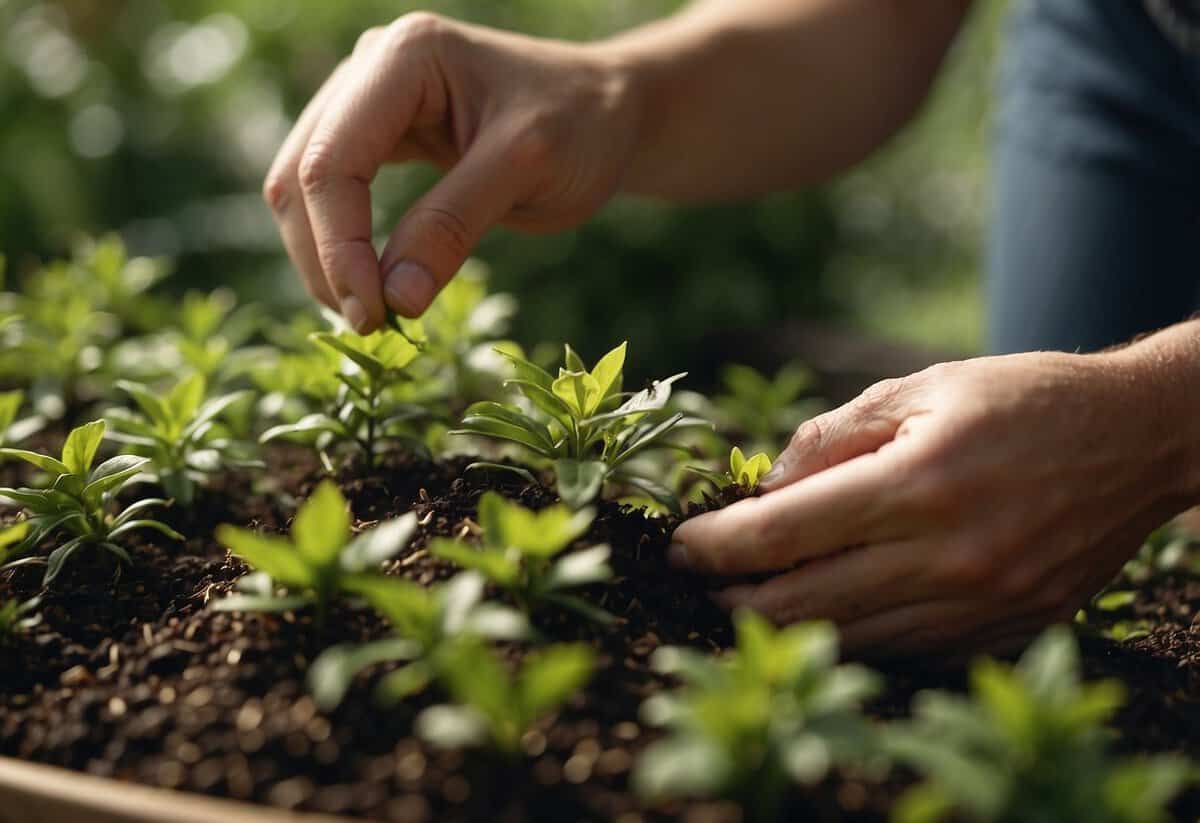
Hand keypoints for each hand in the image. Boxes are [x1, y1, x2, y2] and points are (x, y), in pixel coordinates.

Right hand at [263, 13, 638, 331]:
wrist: (607, 111)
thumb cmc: (582, 126)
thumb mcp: (527, 170)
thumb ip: (454, 226)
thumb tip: (392, 300)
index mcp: (404, 57)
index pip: (333, 161)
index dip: (338, 245)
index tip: (371, 315)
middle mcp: (370, 68)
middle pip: (302, 174)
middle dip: (325, 258)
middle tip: (369, 328)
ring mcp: (366, 99)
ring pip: (303, 188)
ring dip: (325, 258)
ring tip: (372, 316)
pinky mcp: (376, 134)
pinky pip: (333, 195)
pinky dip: (342, 246)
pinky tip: (373, 288)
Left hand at [669, 350, 1197, 657]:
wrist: (1139, 439)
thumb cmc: (1021, 398)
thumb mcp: (921, 387)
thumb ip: (830, 437)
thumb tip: (763, 490)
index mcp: (917, 482)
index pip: (781, 534)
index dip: (715, 547)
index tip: (680, 547)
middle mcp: (948, 554)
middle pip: (803, 603)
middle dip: (734, 598)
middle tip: (700, 582)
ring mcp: (981, 603)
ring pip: (850, 640)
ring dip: (786, 627)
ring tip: (749, 602)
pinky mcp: (1007, 629)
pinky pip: (906, 654)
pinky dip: (853, 639)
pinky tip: (826, 617)